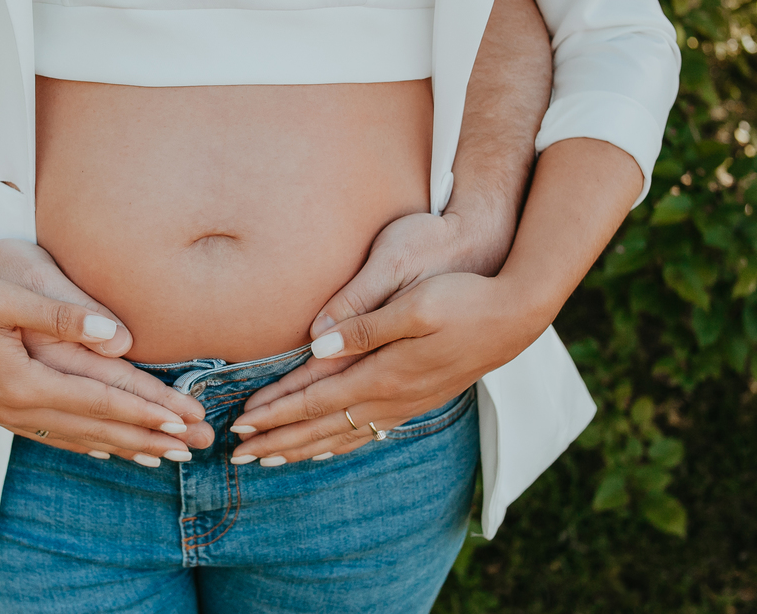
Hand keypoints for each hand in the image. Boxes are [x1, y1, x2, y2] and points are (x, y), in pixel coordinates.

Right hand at [0, 237, 214, 455]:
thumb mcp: (6, 296)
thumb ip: (61, 315)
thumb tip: (113, 334)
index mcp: (23, 380)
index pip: (99, 400)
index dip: (144, 412)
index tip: (183, 421)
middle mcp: (14, 406)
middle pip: (93, 428)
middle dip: (144, 439)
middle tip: (188, 450)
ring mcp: (1, 413)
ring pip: (72, 437)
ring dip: (118, 447)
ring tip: (157, 459)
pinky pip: (46, 435)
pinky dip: (81, 443)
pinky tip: (100, 449)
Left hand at [232, 212, 500, 444]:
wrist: (517, 310)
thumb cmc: (463, 296)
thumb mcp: (413, 301)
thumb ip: (364, 324)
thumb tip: (316, 342)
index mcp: (384, 373)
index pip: (315, 399)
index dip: (275, 414)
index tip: (241, 426)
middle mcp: (392, 397)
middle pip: (322, 427)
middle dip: (278, 442)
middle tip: (239, 457)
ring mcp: (408, 401)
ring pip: (344, 434)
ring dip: (303, 449)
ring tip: (272, 461)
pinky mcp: (420, 396)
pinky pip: (369, 430)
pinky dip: (340, 444)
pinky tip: (328, 448)